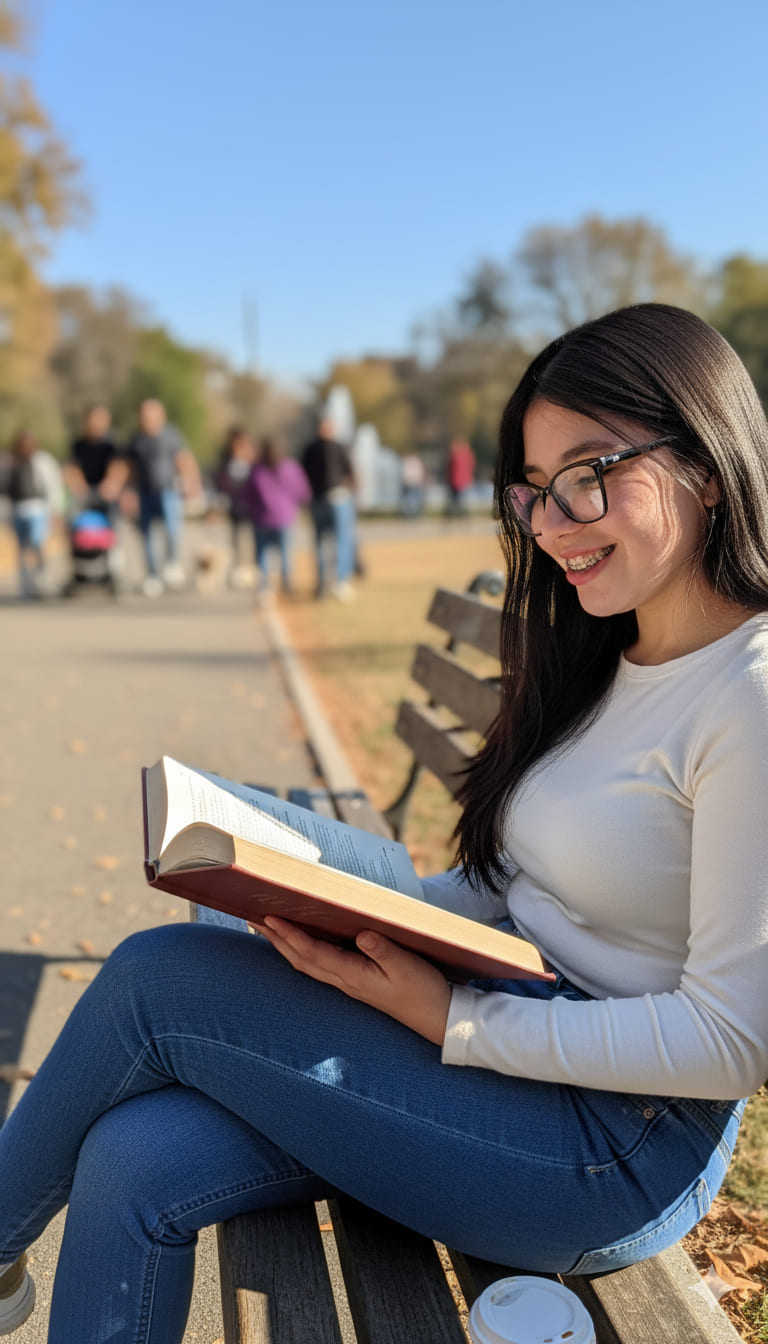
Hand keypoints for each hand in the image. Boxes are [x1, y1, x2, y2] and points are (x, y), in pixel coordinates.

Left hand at [253, 917, 450, 1044]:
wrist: (437, 1018)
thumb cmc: (423, 991)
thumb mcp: (408, 967)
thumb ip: (384, 950)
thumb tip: (362, 935)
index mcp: (354, 975)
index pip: (313, 952)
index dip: (290, 936)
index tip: (270, 919)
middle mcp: (345, 981)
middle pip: (301, 959)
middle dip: (276, 940)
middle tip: (253, 919)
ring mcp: (349, 983)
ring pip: (307, 964)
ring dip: (284, 946)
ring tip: (267, 929)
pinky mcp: (356, 982)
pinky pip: (320, 966)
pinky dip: (302, 952)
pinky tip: (300, 944)